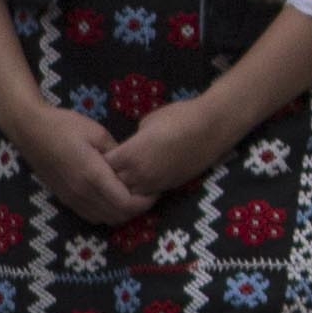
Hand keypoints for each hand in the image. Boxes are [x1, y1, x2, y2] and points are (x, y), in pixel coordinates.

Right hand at [4, 97, 139, 226]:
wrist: (30, 130)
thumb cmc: (65, 126)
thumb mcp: (98, 133)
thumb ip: (117, 153)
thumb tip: (131, 167)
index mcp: (93, 176)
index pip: (126, 204)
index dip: (145, 202)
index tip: (155, 190)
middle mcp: (82, 193)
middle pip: (117, 216)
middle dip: (137, 209)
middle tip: (146, 193)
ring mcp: (71, 198)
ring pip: (103, 219)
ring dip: (120, 213)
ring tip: (131, 195)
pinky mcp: (63, 199)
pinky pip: (89, 215)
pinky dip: (105, 213)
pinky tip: (111, 197)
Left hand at [102, 95, 221, 207]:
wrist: (212, 127)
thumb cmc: (179, 117)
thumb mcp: (147, 122)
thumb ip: (133, 140)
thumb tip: (131, 147)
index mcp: (129, 155)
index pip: (102, 167)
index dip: (100, 161)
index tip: (102, 154)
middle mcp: (138, 174)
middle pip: (112, 185)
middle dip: (109, 178)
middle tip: (112, 167)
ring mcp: (154, 183)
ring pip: (129, 195)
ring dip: (125, 188)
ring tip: (127, 177)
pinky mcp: (169, 187)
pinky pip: (147, 194)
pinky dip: (142, 190)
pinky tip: (145, 179)